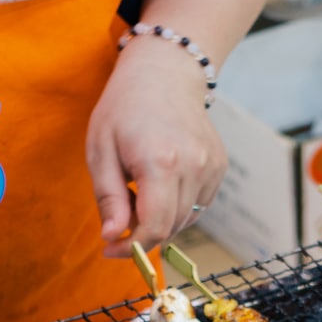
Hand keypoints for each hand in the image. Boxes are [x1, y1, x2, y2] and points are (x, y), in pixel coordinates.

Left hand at [86, 37, 226, 257]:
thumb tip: (113, 238)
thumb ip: (109, 198)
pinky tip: (161, 183)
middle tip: (120, 216)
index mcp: (160, 162)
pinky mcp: (220, 167)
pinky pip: (198, 206)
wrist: (165, 72)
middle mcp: (193, 166)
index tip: (111, 249)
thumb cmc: (124, 108)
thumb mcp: (101, 150)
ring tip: (139, 191)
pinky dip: (177, 208)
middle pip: (170, 228)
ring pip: (185, 221)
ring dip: (159, 220)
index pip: (154, 227)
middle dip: (142, 234)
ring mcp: (212, 167)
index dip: (132, 248)